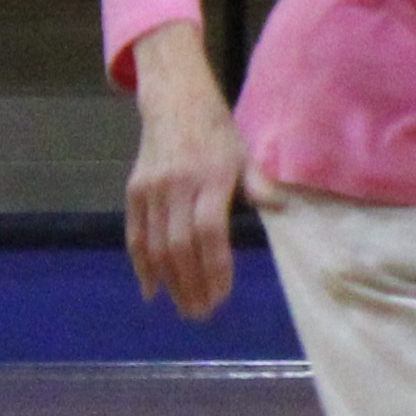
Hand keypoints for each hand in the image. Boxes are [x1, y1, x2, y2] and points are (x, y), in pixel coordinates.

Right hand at [121, 28, 247, 318]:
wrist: (175, 102)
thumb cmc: (218, 133)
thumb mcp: (246, 153)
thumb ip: (258, 183)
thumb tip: (281, 208)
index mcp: (211, 177)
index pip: (209, 231)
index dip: (214, 267)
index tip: (222, 295)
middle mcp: (178, 185)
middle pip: (180, 246)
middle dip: (191, 284)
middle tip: (202, 314)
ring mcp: (152, 189)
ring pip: (157, 245)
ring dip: (170, 282)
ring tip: (185, 308)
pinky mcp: (134, 191)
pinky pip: (136, 234)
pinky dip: (141, 265)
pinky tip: (152, 290)